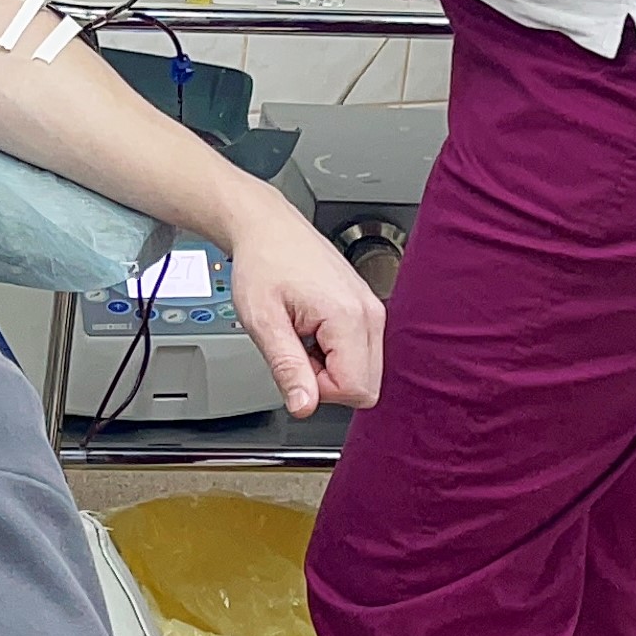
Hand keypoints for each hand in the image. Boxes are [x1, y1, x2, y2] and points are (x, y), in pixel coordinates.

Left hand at [223, 214, 386, 416]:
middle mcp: (370, 312)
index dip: (320, 389)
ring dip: (331, 367)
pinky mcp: (368, 309)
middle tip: (299, 348)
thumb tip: (304, 407)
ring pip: (366, 372)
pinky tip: (314, 330)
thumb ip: (286, 368)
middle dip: (328, 382)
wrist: (268, 228)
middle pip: (368, 386)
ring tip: (304, 335)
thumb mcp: (262, 321)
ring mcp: (372, 310)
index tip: (296, 362)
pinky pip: (362, 353)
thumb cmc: (263, 263)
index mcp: (348, 316)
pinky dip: (336, 352)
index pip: (356, 390)